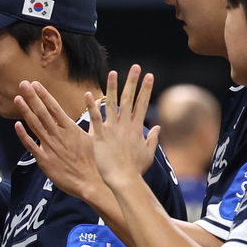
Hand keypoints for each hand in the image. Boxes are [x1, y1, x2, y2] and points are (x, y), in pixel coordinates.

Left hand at [14, 80, 104, 200]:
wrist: (92, 182)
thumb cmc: (96, 161)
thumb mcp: (96, 137)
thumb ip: (92, 121)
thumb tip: (95, 106)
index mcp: (70, 129)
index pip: (54, 107)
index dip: (44, 95)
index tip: (36, 84)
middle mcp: (59, 135)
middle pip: (42, 112)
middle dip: (32, 97)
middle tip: (22, 84)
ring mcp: (50, 147)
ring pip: (35, 125)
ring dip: (25, 111)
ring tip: (17, 98)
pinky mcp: (45, 160)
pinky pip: (31, 146)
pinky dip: (23, 135)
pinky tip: (16, 125)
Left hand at [88, 66, 158, 189]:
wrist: (124, 180)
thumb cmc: (135, 170)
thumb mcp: (148, 154)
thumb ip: (152, 139)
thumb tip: (159, 127)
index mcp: (137, 128)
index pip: (142, 104)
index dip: (146, 89)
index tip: (149, 75)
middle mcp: (126, 126)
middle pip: (130, 99)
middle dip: (133, 82)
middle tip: (136, 67)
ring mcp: (113, 129)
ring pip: (112, 104)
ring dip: (112, 87)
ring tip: (113, 72)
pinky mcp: (100, 136)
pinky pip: (95, 118)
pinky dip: (91, 106)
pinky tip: (87, 94)